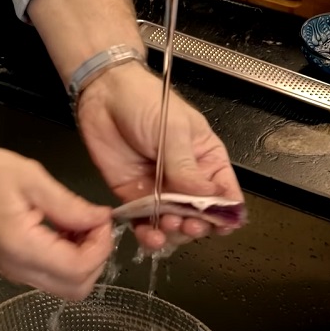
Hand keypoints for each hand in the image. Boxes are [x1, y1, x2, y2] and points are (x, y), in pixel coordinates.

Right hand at [0, 148, 112, 300]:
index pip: (79, 268)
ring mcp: (14, 273)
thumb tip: (100, 219)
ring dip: (82, 260)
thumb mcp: (28, 176)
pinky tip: (61, 230)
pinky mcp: (12, 268)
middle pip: (77, 288)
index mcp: (22, 246)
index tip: (99, 217)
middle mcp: (18, 269)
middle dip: (96, 257)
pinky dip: (66, 260)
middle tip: (91, 223)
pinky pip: (50, 277)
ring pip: (65, 287)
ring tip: (76, 224)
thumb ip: (68, 204)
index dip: (101, 246)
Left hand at [76, 62, 243, 249]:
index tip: (218, 224)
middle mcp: (186, 179)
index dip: (225, 213)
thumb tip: (208, 199)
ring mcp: (159, 189)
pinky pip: (145, 222)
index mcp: (206, 159)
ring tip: (167, 226)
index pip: (225, 194)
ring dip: (173, 233)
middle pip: (200, 215)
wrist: (104, 94)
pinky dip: (148, 234)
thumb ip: (188, 168)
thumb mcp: (174, 130)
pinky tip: (149, 235)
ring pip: (174, 224)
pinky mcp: (133, 195)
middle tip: (187, 223)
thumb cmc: (145, 100)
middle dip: (197, 225)